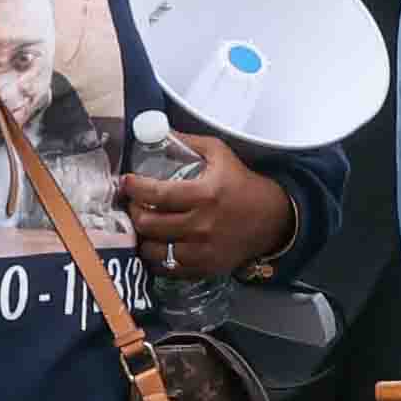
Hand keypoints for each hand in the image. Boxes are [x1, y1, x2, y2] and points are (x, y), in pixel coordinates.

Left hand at [118, 132, 296, 278]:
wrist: (273, 219)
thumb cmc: (242, 183)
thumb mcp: (220, 154)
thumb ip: (188, 142)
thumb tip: (156, 131)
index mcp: (204, 194)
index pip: (156, 194)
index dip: (134, 188)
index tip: (126, 182)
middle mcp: (202, 224)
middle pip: (149, 224)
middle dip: (134, 212)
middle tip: (135, 205)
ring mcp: (203, 249)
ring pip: (154, 250)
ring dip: (143, 238)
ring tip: (144, 227)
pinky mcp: (206, 267)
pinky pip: (169, 268)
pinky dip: (157, 259)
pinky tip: (157, 246)